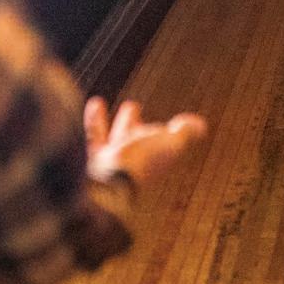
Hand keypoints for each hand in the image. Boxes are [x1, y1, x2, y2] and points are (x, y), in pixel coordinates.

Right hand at [83, 96, 206, 190]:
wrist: (104, 181)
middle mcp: (126, 164)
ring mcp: (104, 164)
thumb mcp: (170, 145)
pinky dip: (90, 120)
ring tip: (97, 102)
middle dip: (130, 123)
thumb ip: (184, 134)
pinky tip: (91, 103)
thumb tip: (199, 126)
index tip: (175, 121)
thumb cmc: (139, 163)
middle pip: (129, 140)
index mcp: (149, 162)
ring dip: (101, 120)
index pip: (158, 143)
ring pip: (103, 139)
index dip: (164, 131)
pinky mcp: (84, 160)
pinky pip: (87, 136)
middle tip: (131, 105)